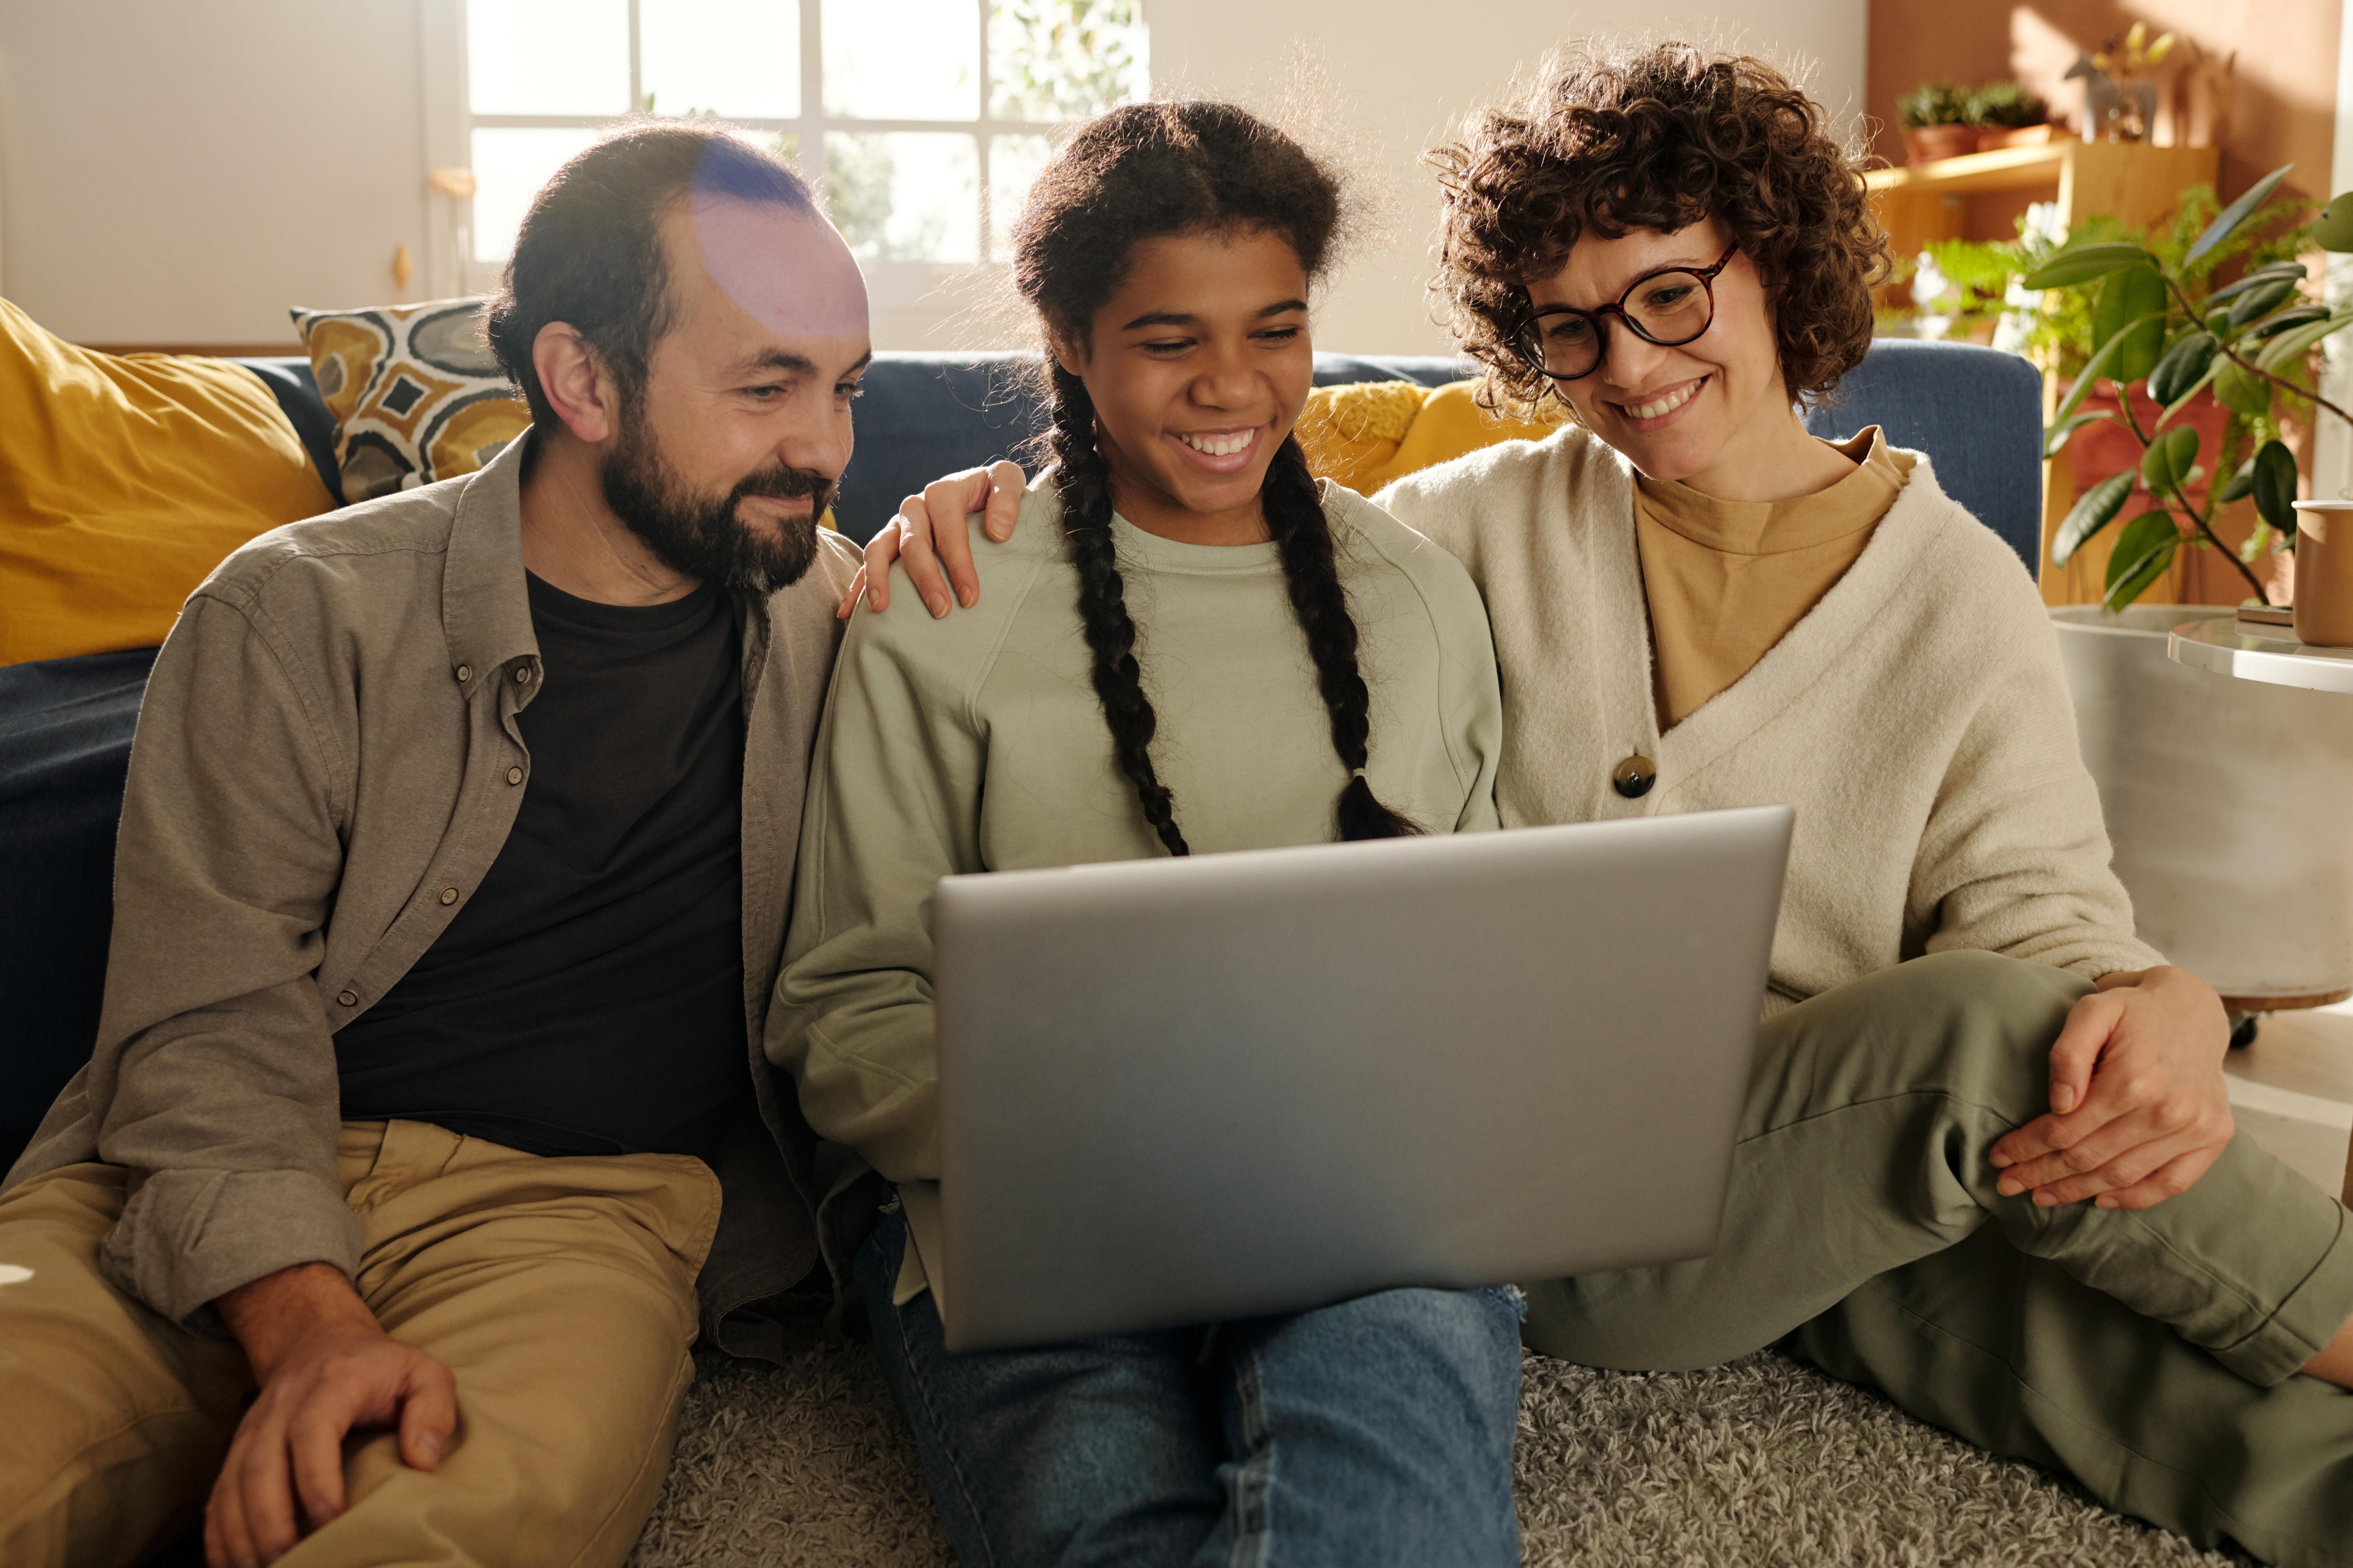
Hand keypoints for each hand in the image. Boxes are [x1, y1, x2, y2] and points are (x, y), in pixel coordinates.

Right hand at [206, 1263, 456, 1567]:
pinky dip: (220, 1534)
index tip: (332, 1522)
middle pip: (261, 1467)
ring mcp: (252, 1429)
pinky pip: (218, 1495)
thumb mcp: (424, 1372)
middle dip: (272, 1522)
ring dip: (242, 1535)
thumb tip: (422, 1461)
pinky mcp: (237, 1450)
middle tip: (294, 1561)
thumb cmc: (380, 1367)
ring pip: (233, 1485)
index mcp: (330, 1385)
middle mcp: (281, 1407)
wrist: (319, 1340)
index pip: (312, 1432)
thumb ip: (434, 1410)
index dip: (317, 1480)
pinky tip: (233, 1565)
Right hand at [836, 460, 1027, 618]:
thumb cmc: (994, 492)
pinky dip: (856, 586)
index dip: (959, 564)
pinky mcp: (889, 541)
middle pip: (913, 543)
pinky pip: (867, 563)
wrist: (978, 490)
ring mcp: (898, 525)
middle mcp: (915, 507)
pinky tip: (849, 612)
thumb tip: (997, 532)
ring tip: (881, 608)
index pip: (949, 530)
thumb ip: (1008, 498)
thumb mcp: (1007, 480)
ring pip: (879, 549)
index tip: (971, 597)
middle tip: (941, 611)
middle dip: (925, 579)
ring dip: (878, 579)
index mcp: (943, 492)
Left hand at [1987, 966, 2233, 1210]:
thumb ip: (2067, 1054)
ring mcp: (2194, 1128)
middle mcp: (2167, 1111)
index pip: (2065, 1130)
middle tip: (2008, 1184)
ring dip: (2077, 1191)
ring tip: (2043, 1196)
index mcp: (2132, 1081)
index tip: (1998, 1158)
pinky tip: (2099, 1200)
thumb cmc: (2133, 1012)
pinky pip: (2170, 1184)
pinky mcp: (2213, 1137)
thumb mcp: (2091, 1012)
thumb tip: (2058, 1105)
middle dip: (2041, 1174)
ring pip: (2122, 1176)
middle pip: (2089, 1158)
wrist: (2192, 1010)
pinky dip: (2133, 1198)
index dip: (2027, 1148)